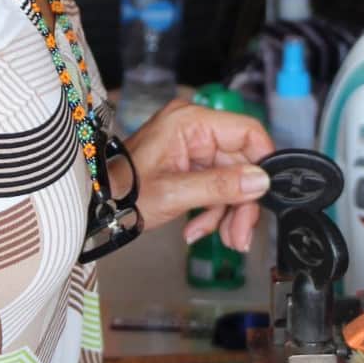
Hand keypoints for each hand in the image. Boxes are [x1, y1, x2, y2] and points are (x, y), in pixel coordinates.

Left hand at [119, 99, 272, 249]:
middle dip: (242, 202)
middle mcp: (195, 129)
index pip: (247, 132)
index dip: (263, 163)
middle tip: (240, 236)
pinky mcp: (189, 164)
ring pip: (232, 179)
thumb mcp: (174, 193)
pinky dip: (212, 210)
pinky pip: (215, 186)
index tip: (267, 195)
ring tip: (224, 239)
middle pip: (241, 163)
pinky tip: (197, 230)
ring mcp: (192, 147)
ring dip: (228, 212)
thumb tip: (260, 181)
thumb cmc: (123, 191)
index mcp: (191, 122)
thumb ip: (220, 186)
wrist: (96, 203)